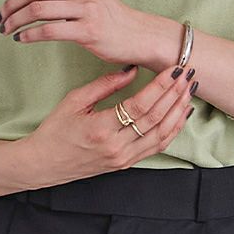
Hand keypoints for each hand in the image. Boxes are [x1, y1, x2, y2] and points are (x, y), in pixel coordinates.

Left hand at [0, 0, 147, 64]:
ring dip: (14, 21)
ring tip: (6, 30)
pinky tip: (21, 40)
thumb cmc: (107, 15)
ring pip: (36, 10)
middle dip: (8, 5)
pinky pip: (48, 31)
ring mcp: (86, 7)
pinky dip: (28, 36)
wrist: (137, 34)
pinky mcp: (88, 30)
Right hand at [22, 63, 197, 188]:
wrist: (43, 163)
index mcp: (101, 129)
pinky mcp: (126, 163)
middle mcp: (116, 147)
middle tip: (188, 74)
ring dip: (178, 111)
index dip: (160, 86)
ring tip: (189, 90)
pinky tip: (181, 114)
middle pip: (155, 118)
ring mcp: (123, 158)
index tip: (174, 69)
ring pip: (161, 134)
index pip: (140, 105)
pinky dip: (173, 129)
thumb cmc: (55, 130)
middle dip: (175, 94)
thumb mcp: (74, 101)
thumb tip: (132, 69)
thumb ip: (105, 85)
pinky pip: (156, 146)